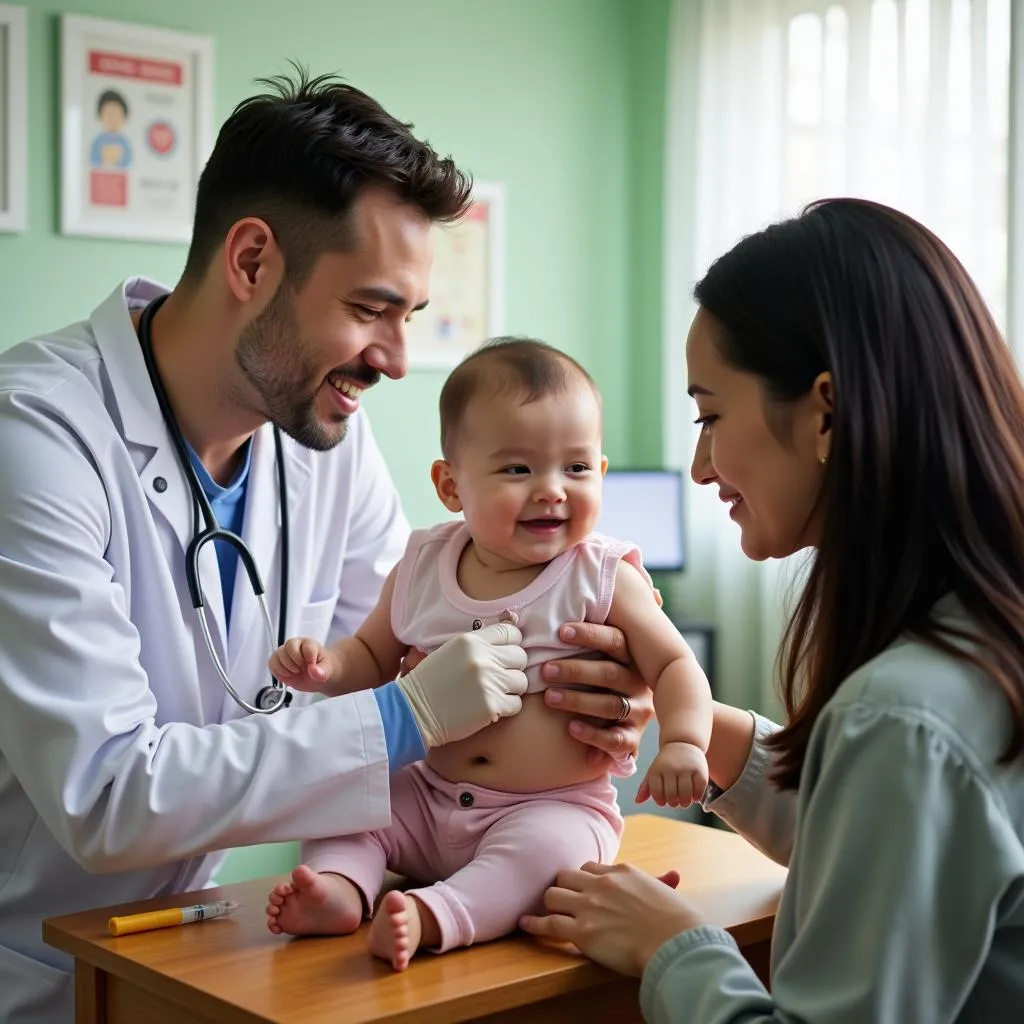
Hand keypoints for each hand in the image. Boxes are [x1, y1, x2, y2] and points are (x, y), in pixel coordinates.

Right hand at [269, 637, 339, 691]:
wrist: (318, 674)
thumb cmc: (323, 668)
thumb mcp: (328, 671)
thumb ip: (322, 671)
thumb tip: (314, 671)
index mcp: (309, 644)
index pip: (306, 646)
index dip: (309, 658)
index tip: (312, 666)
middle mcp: (296, 645)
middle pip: (288, 647)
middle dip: (295, 662)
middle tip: (302, 669)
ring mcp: (286, 653)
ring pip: (277, 655)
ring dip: (286, 668)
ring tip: (295, 672)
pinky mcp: (279, 662)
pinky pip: (271, 663)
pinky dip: (278, 672)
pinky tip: (288, 675)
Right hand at [397, 623, 527, 746]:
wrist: (413, 711)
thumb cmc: (432, 681)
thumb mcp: (450, 650)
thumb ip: (479, 643)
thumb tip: (512, 633)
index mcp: (470, 640)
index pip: (511, 633)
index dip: (512, 644)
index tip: (504, 655)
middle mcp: (482, 658)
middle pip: (521, 657)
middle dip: (512, 668)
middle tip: (498, 678)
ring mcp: (488, 682)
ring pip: (522, 682)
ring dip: (511, 689)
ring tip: (493, 693)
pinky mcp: (491, 706)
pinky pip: (516, 704)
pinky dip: (506, 708)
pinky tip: (490, 708)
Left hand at [520, 862, 704, 976]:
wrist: (675, 942)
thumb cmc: (678, 922)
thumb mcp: (667, 893)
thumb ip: (662, 882)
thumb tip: (674, 876)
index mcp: (621, 871)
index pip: (590, 868)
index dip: (585, 880)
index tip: (584, 890)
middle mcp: (601, 883)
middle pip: (566, 876)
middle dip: (564, 888)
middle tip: (565, 901)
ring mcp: (589, 906)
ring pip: (553, 895)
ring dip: (552, 904)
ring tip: (548, 913)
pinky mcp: (582, 932)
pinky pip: (548, 924)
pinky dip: (534, 925)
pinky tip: (525, 924)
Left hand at [541, 622, 654, 767]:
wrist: (624, 723)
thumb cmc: (602, 679)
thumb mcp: (602, 656)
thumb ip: (589, 636)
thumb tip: (574, 597)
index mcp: (632, 658)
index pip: (615, 640)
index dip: (589, 634)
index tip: (560, 631)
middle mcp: (638, 682)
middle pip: (609, 673)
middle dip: (575, 670)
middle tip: (545, 669)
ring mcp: (638, 710)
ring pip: (610, 705)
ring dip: (577, 700)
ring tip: (549, 697)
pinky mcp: (632, 737)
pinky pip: (616, 739)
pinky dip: (593, 735)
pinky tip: (571, 728)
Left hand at [636, 742, 708, 806]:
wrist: (682, 743)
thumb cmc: (666, 762)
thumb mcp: (654, 771)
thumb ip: (646, 787)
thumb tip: (637, 801)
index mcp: (657, 770)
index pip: (657, 794)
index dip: (660, 801)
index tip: (663, 800)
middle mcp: (671, 768)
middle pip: (672, 796)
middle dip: (673, 803)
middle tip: (676, 801)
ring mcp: (686, 769)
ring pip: (685, 795)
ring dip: (685, 803)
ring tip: (684, 801)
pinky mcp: (700, 770)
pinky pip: (699, 790)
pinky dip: (696, 797)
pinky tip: (694, 796)